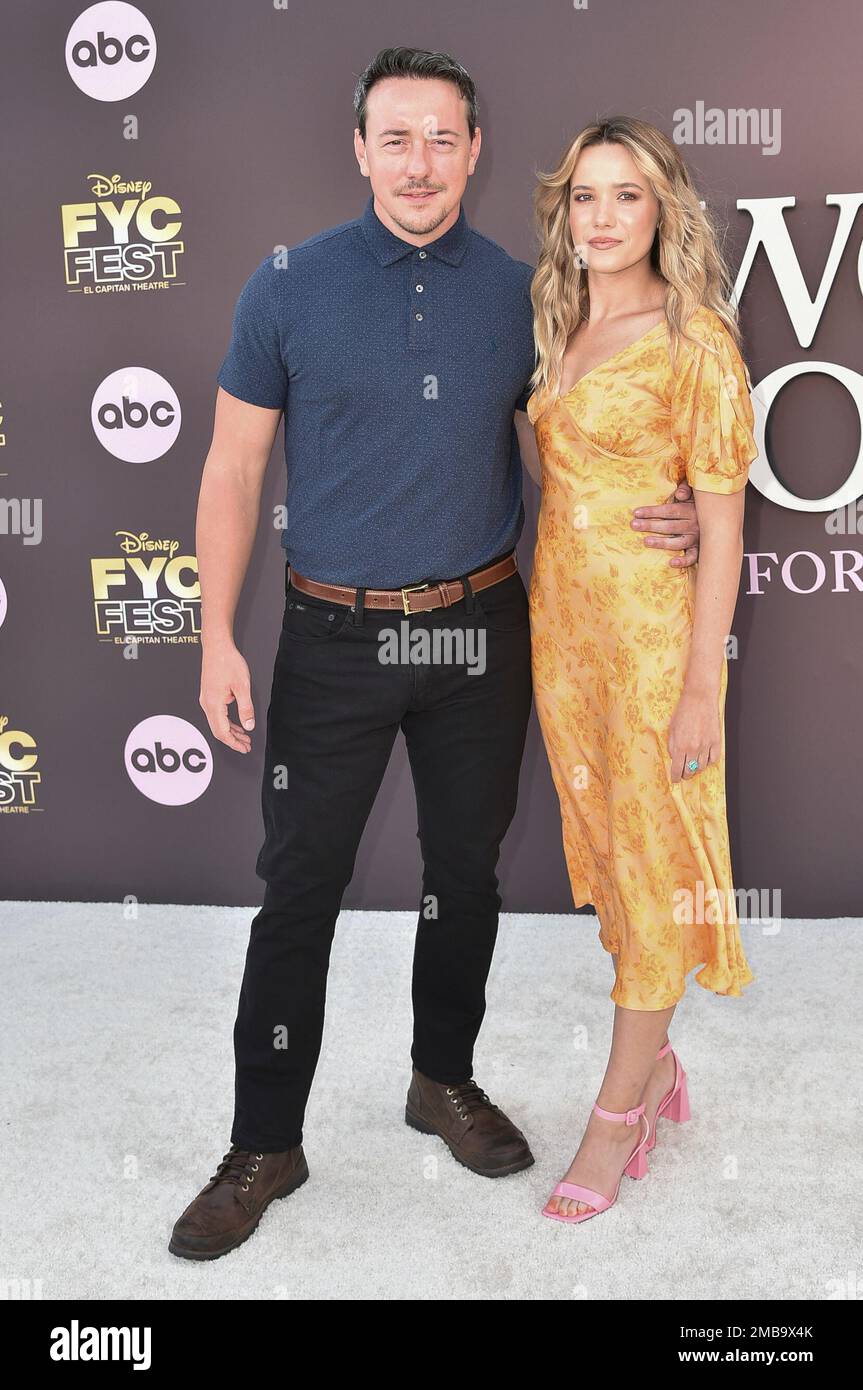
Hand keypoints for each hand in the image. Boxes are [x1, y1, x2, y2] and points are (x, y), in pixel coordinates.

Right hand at [199, 637, 254, 752]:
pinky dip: (227, 722)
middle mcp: (207, 704)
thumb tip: (249, 726)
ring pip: (217, 723)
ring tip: (244, 736)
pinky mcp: (208, 695)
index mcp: (214, 704)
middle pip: (218, 730)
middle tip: (246, 745)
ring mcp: (206, 699)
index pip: (222, 732)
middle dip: (233, 740)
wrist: (216, 646)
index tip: (244, 748)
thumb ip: (246, 708)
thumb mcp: (242, 686)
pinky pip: (216, 715)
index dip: (234, 743)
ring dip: (231, 732)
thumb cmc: (228, 662)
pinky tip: (237, 723)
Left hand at [632, 481, 699, 567]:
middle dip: (651, 525)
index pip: (670, 510)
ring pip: (679, 542)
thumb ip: (687, 488)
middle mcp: (695, 524)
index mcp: (692, 509)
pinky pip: (694, 557)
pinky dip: (684, 561)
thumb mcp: (697, 492)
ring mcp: (698, 538)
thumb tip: (679, 494)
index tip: (636, 512)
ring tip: (646, 541)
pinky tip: (672, 563)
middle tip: (634, 525)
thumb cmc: (704, 503)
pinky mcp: (701, 549)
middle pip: (670, 526)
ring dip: (662, 543)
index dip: (653, 511)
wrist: (725, 516)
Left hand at [668, 688, 720, 782]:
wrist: (699, 698)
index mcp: (680, 746)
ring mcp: (706, 746)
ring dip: (696, 769)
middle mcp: (693, 748)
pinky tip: (704, 760)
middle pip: (690, 771)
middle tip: (683, 774)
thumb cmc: (683, 711)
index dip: (675, 777)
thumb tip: (674, 759)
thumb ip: (672, 746)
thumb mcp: (671, 729)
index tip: (675, 779)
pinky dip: (708, 762)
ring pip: (702, 767)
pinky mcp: (716, 741)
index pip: (677, 769)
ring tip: (693, 767)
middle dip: (685, 774)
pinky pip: (713, 759)